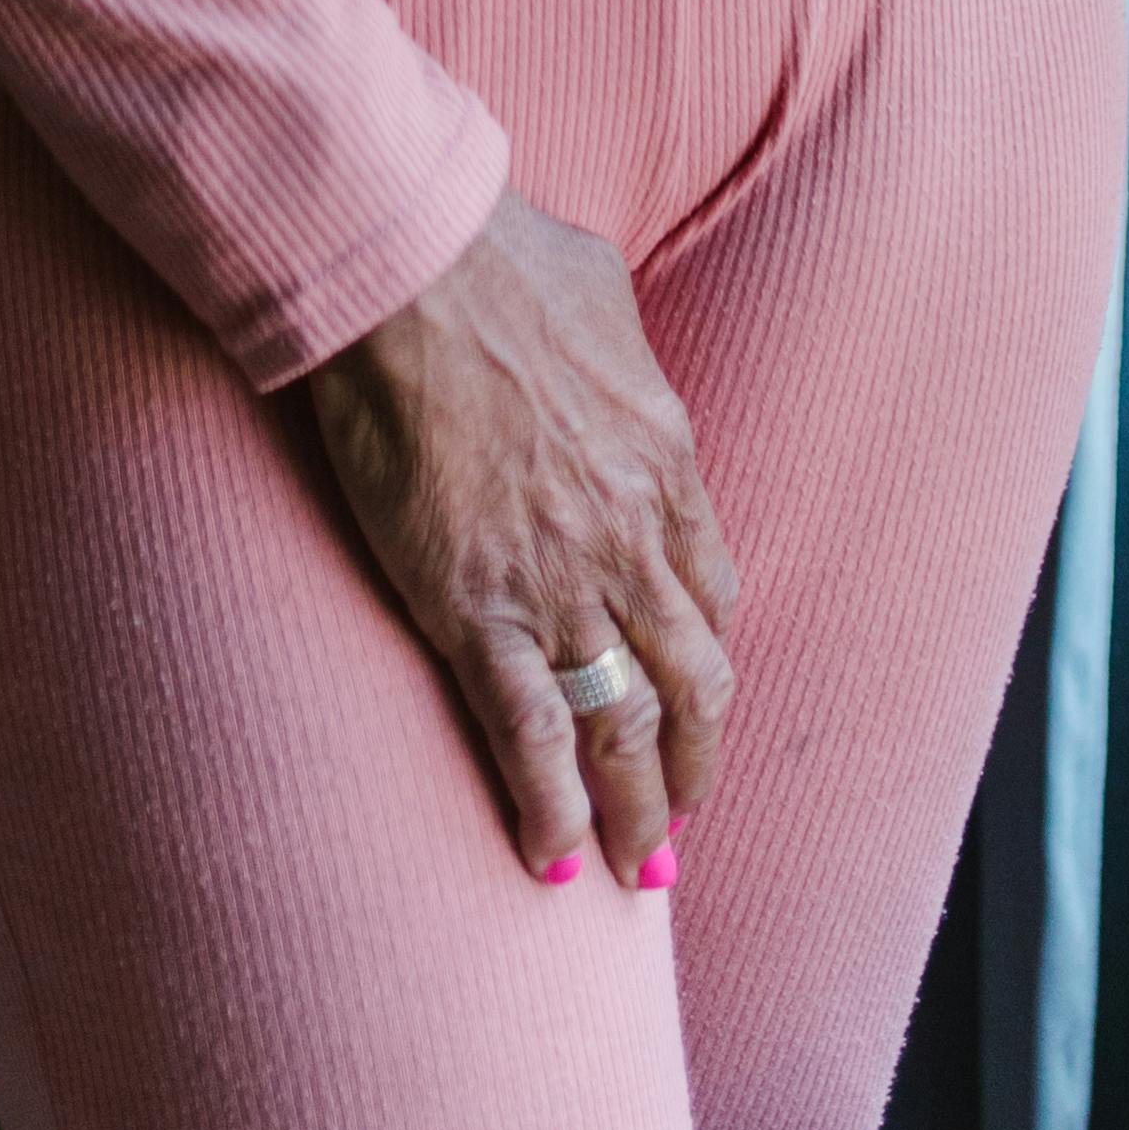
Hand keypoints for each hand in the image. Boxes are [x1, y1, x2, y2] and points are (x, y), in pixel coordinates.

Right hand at [307, 196, 737, 892]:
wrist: (415, 268)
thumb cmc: (497, 255)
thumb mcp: (600, 290)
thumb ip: (615, 344)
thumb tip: (599, 336)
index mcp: (667, 464)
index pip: (712, 598)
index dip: (707, 668)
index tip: (694, 707)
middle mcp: (632, 539)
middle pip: (692, 685)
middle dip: (693, 766)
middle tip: (682, 822)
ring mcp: (559, 581)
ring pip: (625, 727)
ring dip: (639, 812)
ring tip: (641, 874)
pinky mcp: (475, 606)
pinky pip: (530, 734)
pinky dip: (549, 808)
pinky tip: (555, 862)